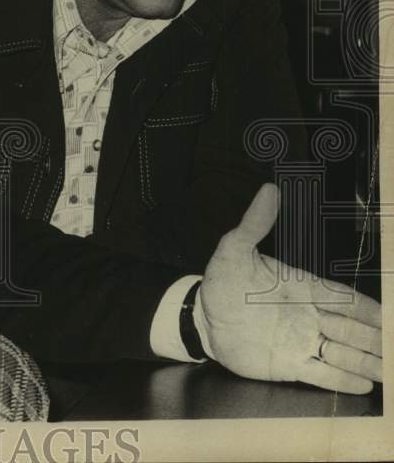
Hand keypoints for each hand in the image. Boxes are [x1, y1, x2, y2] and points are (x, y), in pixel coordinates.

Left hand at [195, 183, 381, 393]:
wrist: (202, 317)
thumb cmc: (222, 281)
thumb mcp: (234, 249)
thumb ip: (254, 223)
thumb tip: (268, 191)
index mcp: (302, 288)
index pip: (343, 297)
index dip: (368, 307)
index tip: (388, 316)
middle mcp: (308, 316)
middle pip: (352, 328)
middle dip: (376, 337)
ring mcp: (300, 341)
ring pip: (343, 353)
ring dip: (367, 362)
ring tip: (389, 371)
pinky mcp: (288, 365)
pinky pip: (321, 374)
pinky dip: (342, 381)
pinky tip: (365, 387)